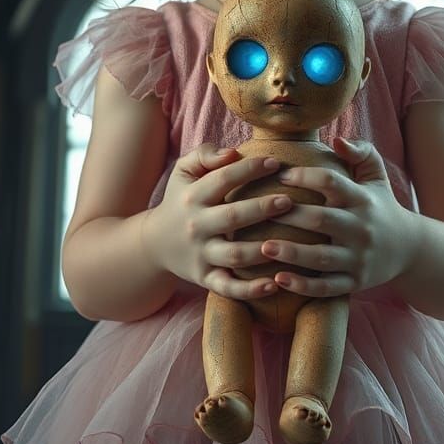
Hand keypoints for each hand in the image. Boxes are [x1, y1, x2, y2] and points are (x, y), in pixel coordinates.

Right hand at [142, 142, 292, 299]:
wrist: (154, 244)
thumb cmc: (181, 200)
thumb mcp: (183, 172)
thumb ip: (205, 155)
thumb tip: (233, 152)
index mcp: (193, 197)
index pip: (223, 179)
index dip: (249, 169)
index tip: (275, 163)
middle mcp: (197, 226)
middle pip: (232, 217)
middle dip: (262, 208)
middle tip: (289, 201)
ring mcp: (201, 255)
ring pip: (234, 255)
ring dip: (262, 250)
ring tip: (288, 242)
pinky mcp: (205, 279)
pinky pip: (228, 288)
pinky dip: (250, 290)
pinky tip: (273, 284)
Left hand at [260, 137, 416, 296]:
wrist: (410, 249)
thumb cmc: (381, 205)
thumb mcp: (376, 175)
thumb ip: (360, 151)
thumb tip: (336, 139)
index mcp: (362, 200)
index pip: (330, 183)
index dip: (303, 176)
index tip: (279, 176)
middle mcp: (360, 229)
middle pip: (321, 220)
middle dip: (289, 216)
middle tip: (259, 211)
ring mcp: (358, 258)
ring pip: (321, 257)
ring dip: (291, 253)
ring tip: (263, 247)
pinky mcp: (355, 283)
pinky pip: (327, 287)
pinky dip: (303, 286)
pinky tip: (279, 279)